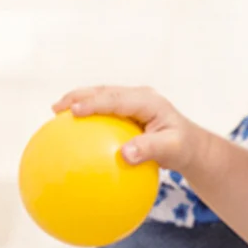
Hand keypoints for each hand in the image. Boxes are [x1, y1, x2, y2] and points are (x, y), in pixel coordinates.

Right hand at [52, 86, 202, 178]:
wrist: (191, 146)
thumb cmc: (183, 148)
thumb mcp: (172, 150)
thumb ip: (149, 150)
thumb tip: (124, 156)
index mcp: (148, 101)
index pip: (116, 98)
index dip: (94, 102)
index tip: (74, 110)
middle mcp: (137, 97)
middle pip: (103, 91)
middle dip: (78, 96)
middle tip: (56, 108)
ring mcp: (131, 103)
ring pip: (101, 97)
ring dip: (78, 102)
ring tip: (56, 112)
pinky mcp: (126, 113)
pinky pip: (104, 113)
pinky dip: (88, 117)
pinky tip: (72, 131)